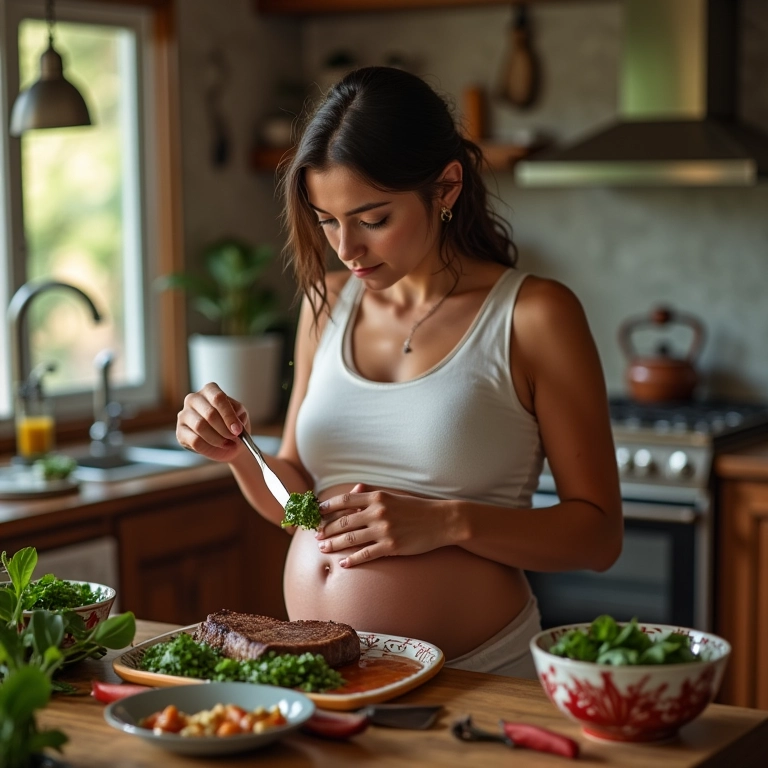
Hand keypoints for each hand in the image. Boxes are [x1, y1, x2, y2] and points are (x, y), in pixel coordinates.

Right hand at [176, 382, 249, 462]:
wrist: (229, 442)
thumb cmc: (233, 424)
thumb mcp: (240, 415)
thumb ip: (238, 414)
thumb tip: (235, 422)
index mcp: (209, 390)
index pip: (218, 398)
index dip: (229, 415)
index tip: (238, 429)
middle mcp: (193, 399)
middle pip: (209, 413)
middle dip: (224, 429)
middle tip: (234, 437)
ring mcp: (184, 415)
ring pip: (200, 427)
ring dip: (218, 438)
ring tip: (227, 443)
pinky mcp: (180, 432)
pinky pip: (194, 441)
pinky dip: (209, 447)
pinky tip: (218, 446)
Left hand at [315, 483, 449, 566]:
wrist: (442, 521)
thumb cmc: (417, 508)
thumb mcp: (394, 496)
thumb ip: (372, 492)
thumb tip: (354, 488)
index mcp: (378, 497)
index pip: (345, 500)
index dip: (327, 506)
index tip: (316, 512)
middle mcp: (378, 512)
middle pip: (344, 521)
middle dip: (327, 529)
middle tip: (316, 536)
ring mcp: (384, 530)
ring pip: (351, 538)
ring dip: (333, 544)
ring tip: (322, 549)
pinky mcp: (392, 547)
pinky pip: (366, 554)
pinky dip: (352, 560)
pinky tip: (343, 563)